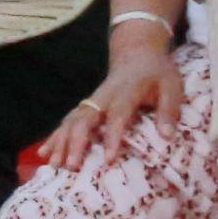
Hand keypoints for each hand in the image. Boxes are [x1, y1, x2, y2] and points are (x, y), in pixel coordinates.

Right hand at [53, 23, 186, 161]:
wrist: (137, 52)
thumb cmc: (156, 72)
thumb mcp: (171, 86)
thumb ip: (169, 110)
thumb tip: (167, 137)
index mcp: (125, 92)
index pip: (117, 116)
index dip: (112, 137)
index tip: (109, 159)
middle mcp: (103, 98)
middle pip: (84, 119)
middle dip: (75, 143)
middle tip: (71, 166)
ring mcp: (92, 101)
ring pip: (71, 121)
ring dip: (61, 142)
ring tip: (55, 165)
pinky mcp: (86, 106)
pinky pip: (68, 121)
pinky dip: (55, 137)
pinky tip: (45, 153)